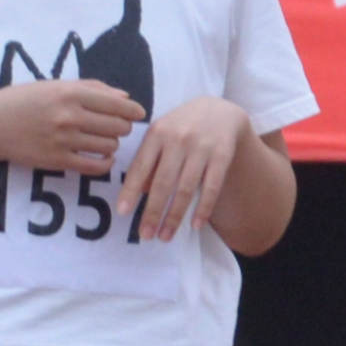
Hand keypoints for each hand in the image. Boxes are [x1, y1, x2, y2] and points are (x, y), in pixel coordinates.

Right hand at [0, 76, 142, 177]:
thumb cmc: (23, 101)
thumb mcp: (54, 86)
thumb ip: (91, 88)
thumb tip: (125, 98)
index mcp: (70, 94)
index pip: (118, 105)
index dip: (134, 111)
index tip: (137, 114)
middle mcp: (68, 116)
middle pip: (119, 127)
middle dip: (122, 126)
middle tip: (113, 126)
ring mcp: (64, 140)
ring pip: (110, 145)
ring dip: (111, 143)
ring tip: (100, 138)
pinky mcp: (58, 161)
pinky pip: (97, 166)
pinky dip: (105, 162)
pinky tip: (101, 156)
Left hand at [117, 95, 248, 246]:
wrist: (221, 110)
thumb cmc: (182, 126)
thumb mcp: (161, 134)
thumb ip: (149, 159)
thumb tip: (138, 192)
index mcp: (157, 133)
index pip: (140, 167)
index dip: (130, 191)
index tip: (123, 213)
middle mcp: (178, 139)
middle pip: (163, 183)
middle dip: (153, 211)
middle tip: (145, 235)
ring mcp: (202, 148)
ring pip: (186, 189)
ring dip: (175, 216)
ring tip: (165, 236)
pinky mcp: (223, 155)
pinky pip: (212, 187)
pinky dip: (203, 208)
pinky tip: (195, 225)